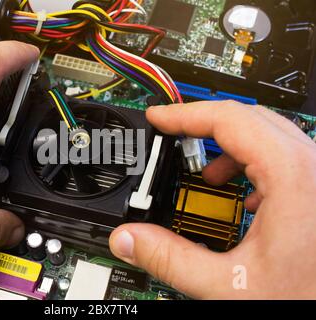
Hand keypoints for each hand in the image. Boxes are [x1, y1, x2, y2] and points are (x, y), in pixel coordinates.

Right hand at [110, 100, 315, 298]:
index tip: (158, 119)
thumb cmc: (309, 300)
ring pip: (270, 136)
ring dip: (230, 147)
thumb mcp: (229, 285)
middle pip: (250, 119)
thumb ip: (170, 259)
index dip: (185, 115)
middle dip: (203, 126)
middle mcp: (314, 169)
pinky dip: (255, 165)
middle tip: (171, 135)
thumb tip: (129, 238)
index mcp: (293, 178)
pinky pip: (287, 160)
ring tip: (207, 173)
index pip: (230, 120)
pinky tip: (244, 197)